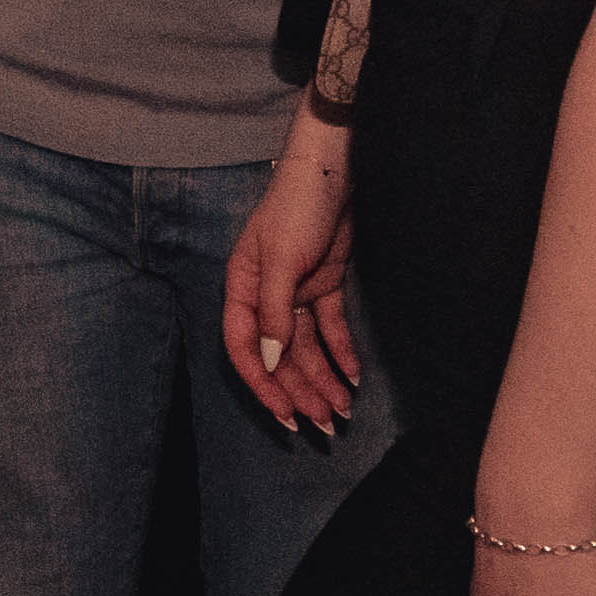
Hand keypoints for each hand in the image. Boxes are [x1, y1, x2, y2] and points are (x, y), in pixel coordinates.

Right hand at [221, 113, 363, 436]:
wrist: (334, 171)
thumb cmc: (297, 208)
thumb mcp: (282, 260)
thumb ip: (273, 312)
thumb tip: (269, 360)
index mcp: (242, 289)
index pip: (243, 347)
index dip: (262, 384)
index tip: (285, 414)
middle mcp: (264, 297)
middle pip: (278, 355)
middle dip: (299, 391)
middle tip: (324, 424)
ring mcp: (295, 293)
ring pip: (306, 348)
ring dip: (322, 379)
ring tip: (342, 411)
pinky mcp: (324, 286)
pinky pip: (330, 330)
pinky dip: (341, 353)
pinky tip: (353, 377)